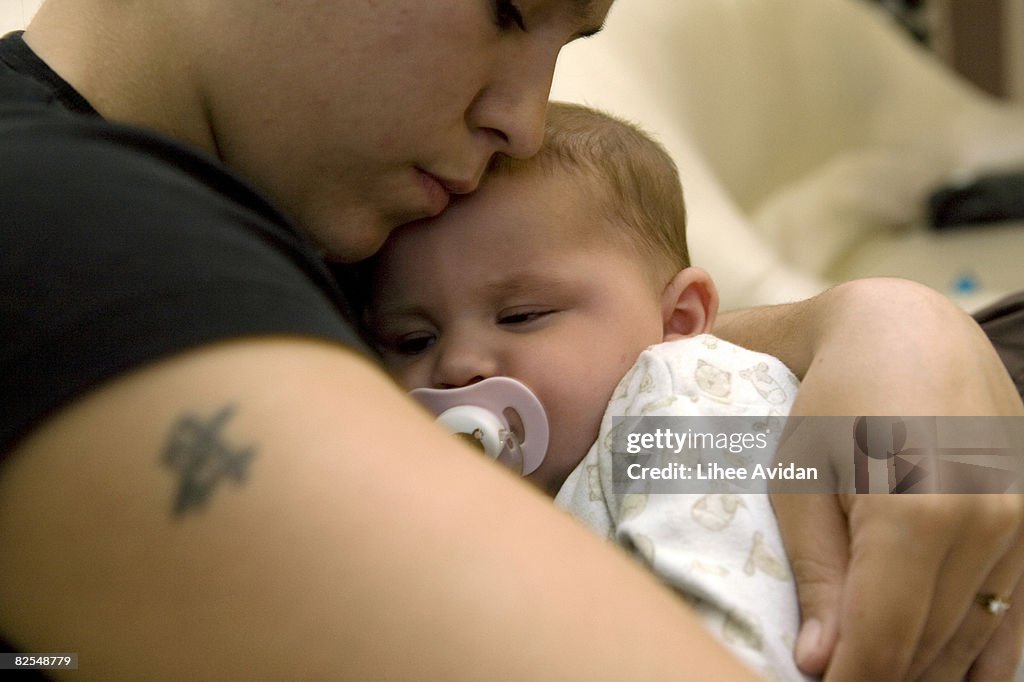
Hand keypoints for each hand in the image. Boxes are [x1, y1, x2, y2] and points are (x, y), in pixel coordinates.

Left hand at [719, 278, 1023, 678]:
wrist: (908, 333)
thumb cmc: (835, 405)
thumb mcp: (802, 483)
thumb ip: (820, 577)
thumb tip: (822, 664)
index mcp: (914, 514)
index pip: (883, 642)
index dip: (848, 680)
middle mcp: (985, 526)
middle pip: (929, 649)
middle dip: (879, 675)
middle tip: (835, 674)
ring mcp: (1023, 526)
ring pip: (974, 640)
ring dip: (924, 668)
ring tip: (876, 665)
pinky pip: (1016, 616)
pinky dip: (977, 651)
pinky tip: (939, 666)